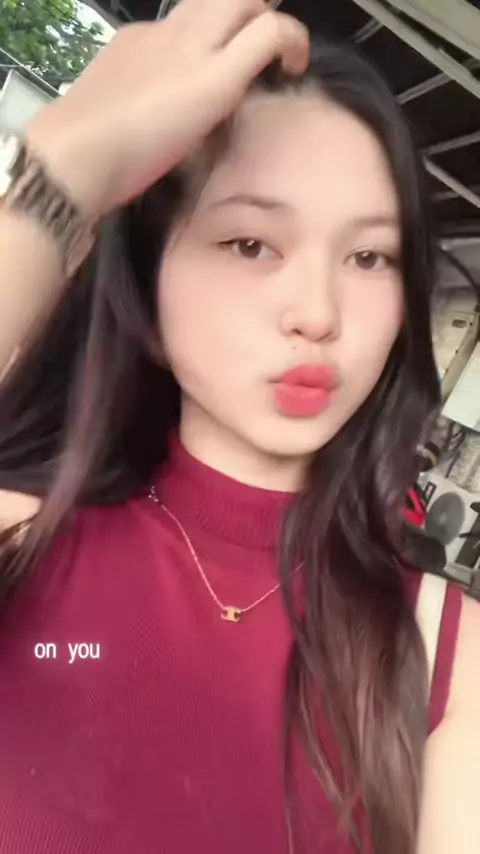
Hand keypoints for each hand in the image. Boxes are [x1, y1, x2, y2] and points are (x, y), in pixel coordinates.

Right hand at [26, 0, 309, 220]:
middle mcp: (167, 34)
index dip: (210, 42)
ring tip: (283, 54)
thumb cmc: (86, 152)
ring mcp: (192, 49)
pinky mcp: (216, 75)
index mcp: (139, 43)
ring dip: (268, 19)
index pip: (185, 25)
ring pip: (243, 0)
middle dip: (245, 10)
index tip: (220, 71)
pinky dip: (291, 40)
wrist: (75, 155)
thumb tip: (156, 137)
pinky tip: (294, 66)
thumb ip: (140, 115)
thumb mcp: (113, 119)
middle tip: (264, 45)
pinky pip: (269, 33)